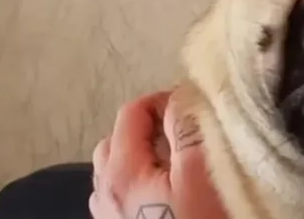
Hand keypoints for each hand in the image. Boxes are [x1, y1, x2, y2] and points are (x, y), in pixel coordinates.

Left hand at [89, 91, 227, 218]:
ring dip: (142, 155)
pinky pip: (121, 192)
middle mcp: (104, 191)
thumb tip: (181, 96)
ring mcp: (107, 214)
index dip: (163, 100)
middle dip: (149, 126)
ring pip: (117, 168)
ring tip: (175, 162)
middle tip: (184, 132)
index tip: (193, 107)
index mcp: (121, 171)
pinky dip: (139, 179)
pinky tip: (164, 191)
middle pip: (117, 139)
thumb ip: (186, 131)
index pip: (131, 112)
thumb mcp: (199, 176)